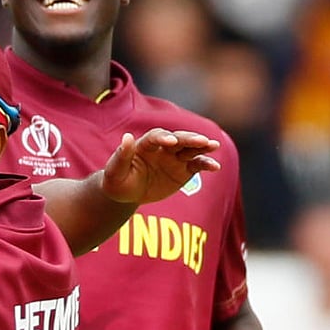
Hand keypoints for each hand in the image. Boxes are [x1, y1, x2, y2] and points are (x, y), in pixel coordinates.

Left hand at [102, 129, 220, 205]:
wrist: (126, 193)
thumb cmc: (117, 181)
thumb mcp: (114, 172)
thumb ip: (121, 155)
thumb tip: (127, 136)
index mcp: (144, 145)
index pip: (156, 137)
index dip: (163, 138)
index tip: (171, 141)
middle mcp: (162, 148)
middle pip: (178, 139)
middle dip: (189, 139)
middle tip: (202, 140)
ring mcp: (174, 158)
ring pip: (190, 148)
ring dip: (202, 146)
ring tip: (213, 145)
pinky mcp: (184, 170)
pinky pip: (197, 165)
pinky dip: (206, 164)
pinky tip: (215, 166)